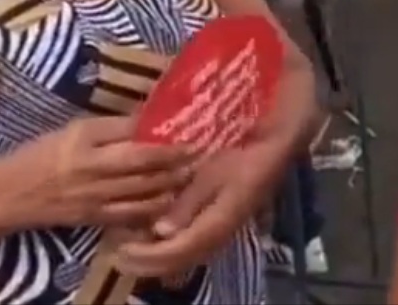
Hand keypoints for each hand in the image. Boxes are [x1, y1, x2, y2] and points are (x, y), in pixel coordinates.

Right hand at [0, 116, 191, 229]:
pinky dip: (155, 207)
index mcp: (86, 140)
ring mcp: (95, 196)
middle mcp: (92, 168)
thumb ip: (114, 126)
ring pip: (143, 190)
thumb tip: (154, 118)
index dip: (163, 132)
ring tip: (195, 174)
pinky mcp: (95, 218)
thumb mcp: (76, 130)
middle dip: (176, 158)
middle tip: (203, 152)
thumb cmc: (46, 154)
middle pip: (142, 162)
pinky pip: (132, 214)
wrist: (13, 193)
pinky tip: (173, 199)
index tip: (190, 129)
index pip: (131, 133)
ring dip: (173, 182)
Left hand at [114, 144, 280, 277]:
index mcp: (221, 219)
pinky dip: (171, 245)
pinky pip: (195, 242)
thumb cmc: (245, 145)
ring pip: (189, 254)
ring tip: (131, 246)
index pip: (180, 250)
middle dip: (149, 261)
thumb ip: (189, 200)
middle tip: (117, 253)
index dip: (149, 255)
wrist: (280, 135)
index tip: (120, 247)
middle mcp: (225, 230)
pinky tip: (156, 233)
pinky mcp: (226, 216)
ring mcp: (227, 225)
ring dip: (158, 256)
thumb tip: (162, 231)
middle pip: (183, 260)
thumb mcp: (213, 169)